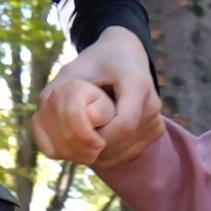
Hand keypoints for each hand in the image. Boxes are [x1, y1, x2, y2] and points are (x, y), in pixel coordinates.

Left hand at [31, 26, 162, 167]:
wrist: (125, 54)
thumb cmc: (95, 62)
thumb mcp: (71, 71)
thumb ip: (56, 98)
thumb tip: (54, 140)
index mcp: (137, 83)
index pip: (123, 125)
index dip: (95, 137)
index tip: (72, 133)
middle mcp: (152, 105)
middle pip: (118, 145)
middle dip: (86, 146)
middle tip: (68, 133)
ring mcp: (156, 122)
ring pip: (119, 155)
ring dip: (92, 152)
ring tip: (83, 131)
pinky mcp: (154, 133)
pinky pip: (124, 156)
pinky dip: (102, 154)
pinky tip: (94, 137)